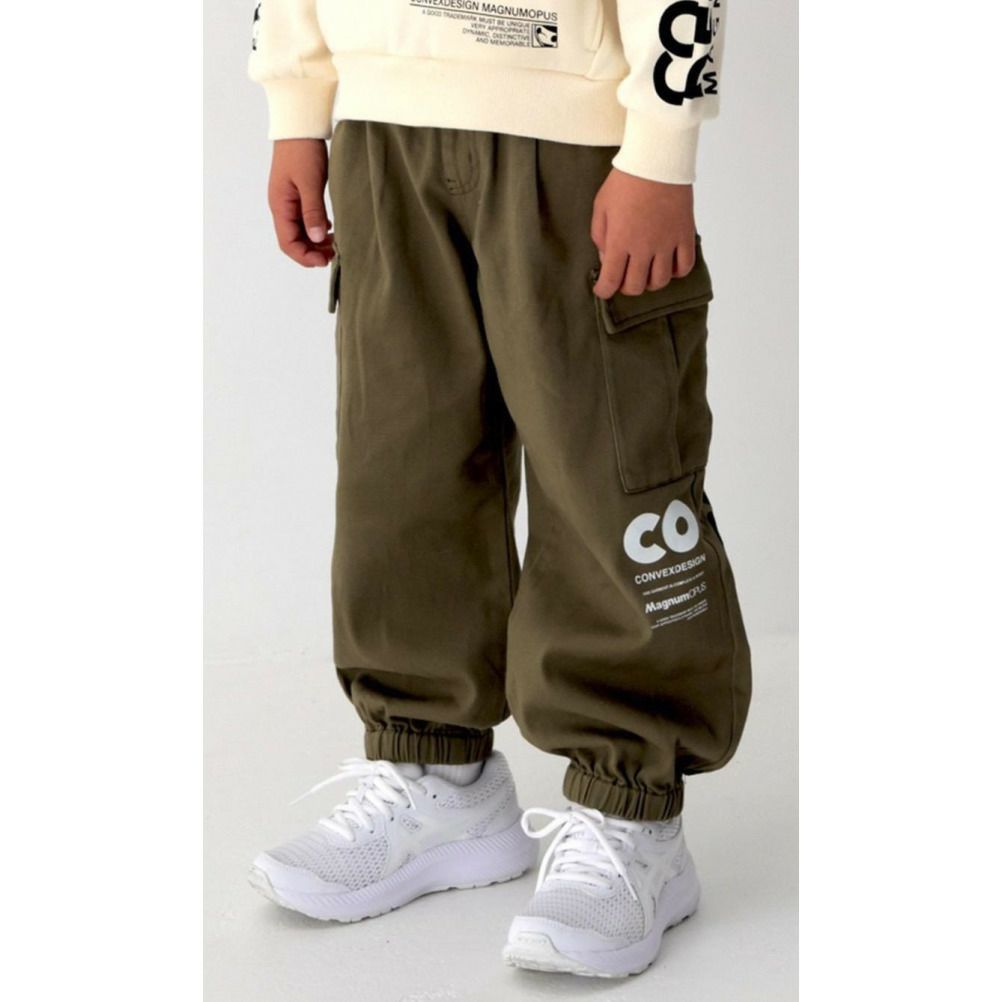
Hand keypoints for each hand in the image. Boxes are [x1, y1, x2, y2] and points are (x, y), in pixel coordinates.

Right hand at [268, 139, 334, 267]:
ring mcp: (289, 200)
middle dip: (312, 251)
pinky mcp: (298, 194)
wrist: (300, 124)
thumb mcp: (310, 183)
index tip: (324, 261)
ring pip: (300, 231)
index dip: (305, 257)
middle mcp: (282, 206)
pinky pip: (305, 219)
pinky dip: (317, 228)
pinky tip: (330, 228)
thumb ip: (312, 212)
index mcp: (280, 206)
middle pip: (293, 240)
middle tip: (334, 255)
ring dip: (315, 241)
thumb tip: (316, 240)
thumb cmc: (303, 150)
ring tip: (335, 243)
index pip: (288, 243)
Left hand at [590, 169, 695, 299]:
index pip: (610, 281)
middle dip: (625, 287)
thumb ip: (599, 236)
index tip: (602, 289)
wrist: (657, 159)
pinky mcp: (685, 235)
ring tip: (645, 271)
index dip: (604, 291)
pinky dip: (675, 272)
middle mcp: (643, 247)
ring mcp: (666, 243)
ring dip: (650, 282)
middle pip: (635, 287)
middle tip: (623, 277)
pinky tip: (668, 264)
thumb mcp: (601, 206)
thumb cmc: (625, 180)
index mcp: (619, 241)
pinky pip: (684, 267)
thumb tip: (605, 258)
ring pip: (660, 281)